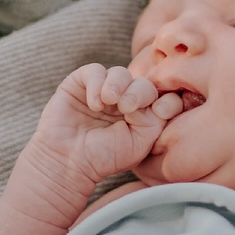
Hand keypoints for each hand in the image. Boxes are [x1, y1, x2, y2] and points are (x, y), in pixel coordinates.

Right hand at [33, 64, 183, 184]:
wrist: (69, 163)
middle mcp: (125, 100)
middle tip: (127, 107)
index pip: (163, 96)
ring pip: (120, 73)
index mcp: (143, 114)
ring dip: (118, 84)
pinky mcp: (80, 84)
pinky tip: (95, 104)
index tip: (159, 111)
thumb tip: (162, 100)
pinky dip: (97, 83)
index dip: (166, 98)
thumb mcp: (141, 143)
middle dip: (139, 92)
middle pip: (143, 83)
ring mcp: (103, 90)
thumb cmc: (105, 158)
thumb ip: (158, 120)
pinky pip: (95, 71)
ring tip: (109, 102)